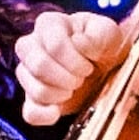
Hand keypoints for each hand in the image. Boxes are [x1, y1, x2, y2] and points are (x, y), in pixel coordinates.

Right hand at [15, 9, 126, 124]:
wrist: (107, 68)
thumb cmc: (105, 45)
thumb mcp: (110, 34)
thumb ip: (98, 34)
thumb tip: (78, 42)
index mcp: (50, 24)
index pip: (54, 44)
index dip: (74, 60)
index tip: (90, 65)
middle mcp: (31, 45)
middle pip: (38, 65)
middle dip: (67, 77)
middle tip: (82, 78)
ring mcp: (28, 73)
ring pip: (34, 89)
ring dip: (60, 94)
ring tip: (74, 89)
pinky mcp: (32, 98)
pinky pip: (29, 112)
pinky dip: (45, 115)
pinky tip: (58, 111)